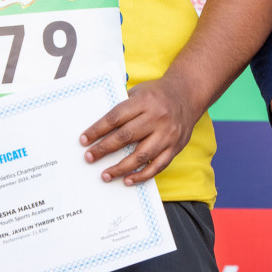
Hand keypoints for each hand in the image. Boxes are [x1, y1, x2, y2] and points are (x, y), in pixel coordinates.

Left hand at [79, 77, 197, 185]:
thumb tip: (99, 128)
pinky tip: (128, 180)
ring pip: (141, 155)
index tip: (84, 140)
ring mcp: (167, 134)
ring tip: (105, 175)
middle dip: (104, 149)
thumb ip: (123, 107)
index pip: (115, 118)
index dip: (97, 130)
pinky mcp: (175, 147)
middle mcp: (157, 118)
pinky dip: (142, 175)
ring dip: (121, 168)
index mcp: (144, 101)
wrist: (188, 94)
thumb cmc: (157, 94)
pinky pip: (157, 166)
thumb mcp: (138, 91)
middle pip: (126, 137)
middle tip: (89, 158)